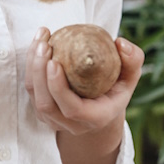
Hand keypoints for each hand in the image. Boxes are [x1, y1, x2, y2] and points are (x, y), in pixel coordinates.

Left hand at [25, 26, 142, 135]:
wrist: (100, 108)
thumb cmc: (116, 89)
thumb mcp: (130, 77)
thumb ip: (133, 60)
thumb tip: (120, 44)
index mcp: (94, 118)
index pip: (71, 109)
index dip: (59, 88)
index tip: (54, 61)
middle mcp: (71, 124)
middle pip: (46, 104)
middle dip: (40, 72)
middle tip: (45, 44)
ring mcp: (53, 120)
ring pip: (34, 96)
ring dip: (32, 66)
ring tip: (41, 39)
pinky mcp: (41, 110)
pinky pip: (31, 89)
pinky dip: (30, 65)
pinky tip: (38, 43)